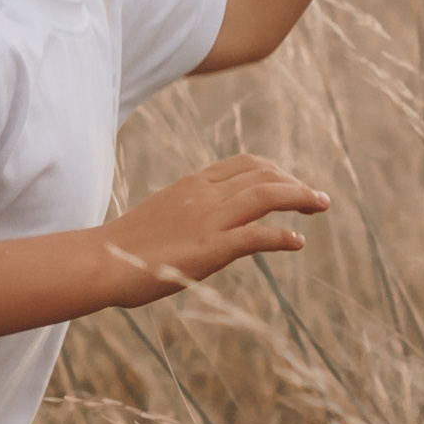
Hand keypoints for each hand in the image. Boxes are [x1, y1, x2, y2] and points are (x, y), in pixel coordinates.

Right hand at [96, 153, 330, 306]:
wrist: (103, 260)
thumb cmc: (128, 244)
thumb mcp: (165, 212)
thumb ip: (192, 208)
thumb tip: (211, 219)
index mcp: (194, 183)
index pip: (245, 164)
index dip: (275, 171)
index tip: (291, 183)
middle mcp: (205, 194)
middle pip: (263, 174)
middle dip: (295, 183)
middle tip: (317, 198)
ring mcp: (209, 219)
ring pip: (267, 195)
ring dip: (300, 198)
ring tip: (319, 206)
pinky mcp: (211, 248)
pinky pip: (257, 235)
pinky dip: (283, 236)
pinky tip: (298, 242)